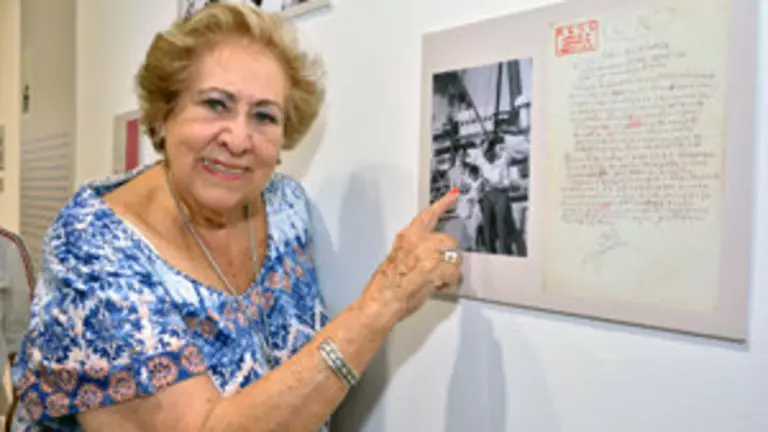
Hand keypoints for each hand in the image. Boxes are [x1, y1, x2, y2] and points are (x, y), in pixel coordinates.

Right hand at [366, 188, 462, 322]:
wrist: (381, 302)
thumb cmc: (384, 286)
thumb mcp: (395, 259)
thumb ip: (414, 252)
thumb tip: (426, 256)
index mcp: (407, 237)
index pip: (428, 215)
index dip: (443, 204)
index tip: (454, 195)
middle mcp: (419, 242)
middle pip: (449, 240)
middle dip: (448, 256)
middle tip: (439, 269)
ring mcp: (428, 255)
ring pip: (454, 257)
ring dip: (450, 270)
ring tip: (436, 280)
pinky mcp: (436, 270)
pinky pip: (453, 274)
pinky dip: (449, 282)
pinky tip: (437, 286)